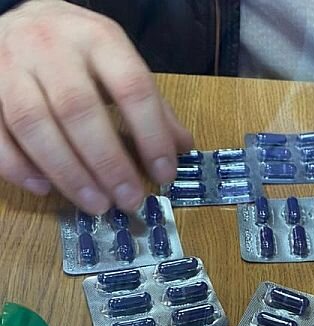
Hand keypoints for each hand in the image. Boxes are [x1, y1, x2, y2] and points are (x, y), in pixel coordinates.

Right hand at [0, 0, 191, 213]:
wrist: (21, 16)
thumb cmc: (79, 48)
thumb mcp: (121, 62)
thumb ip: (152, 105)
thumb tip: (182, 148)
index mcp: (98, 39)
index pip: (131, 88)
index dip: (151, 135)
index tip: (165, 173)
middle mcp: (51, 47)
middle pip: (79, 110)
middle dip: (107, 163)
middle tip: (128, 198)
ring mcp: (10, 66)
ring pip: (35, 125)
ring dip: (68, 173)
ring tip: (96, 204)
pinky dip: (20, 167)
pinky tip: (46, 189)